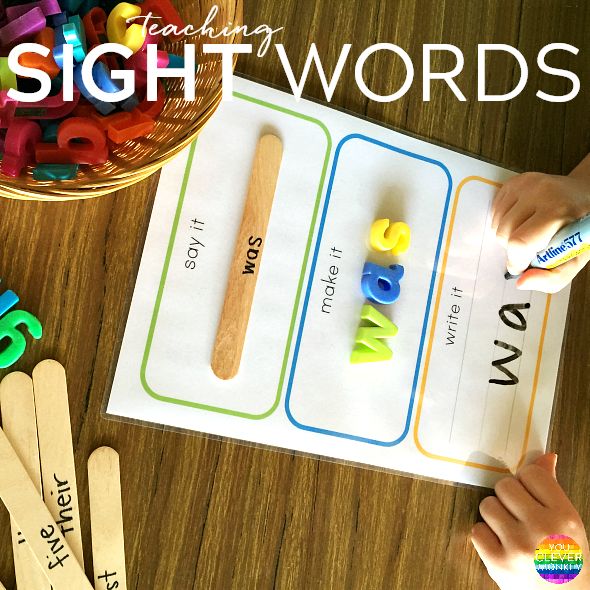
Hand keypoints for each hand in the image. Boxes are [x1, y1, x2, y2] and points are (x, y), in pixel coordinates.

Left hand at [471, 454, 589, 589]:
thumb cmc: (564, 559)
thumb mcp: (567, 523)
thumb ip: (552, 488)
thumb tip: (545, 456)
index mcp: (564, 516)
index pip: (530, 473)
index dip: (526, 482)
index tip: (530, 496)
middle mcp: (543, 529)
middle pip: (504, 485)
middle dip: (508, 498)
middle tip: (520, 517)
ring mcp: (519, 546)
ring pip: (487, 505)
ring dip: (494, 517)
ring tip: (511, 532)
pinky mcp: (498, 562)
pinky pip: (476, 530)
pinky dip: (485, 538)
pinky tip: (502, 547)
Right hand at [491, 171, 589, 292]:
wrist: (583, 195)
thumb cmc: (579, 227)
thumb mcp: (577, 257)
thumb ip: (553, 278)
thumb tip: (521, 282)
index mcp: (558, 210)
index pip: (520, 242)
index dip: (517, 260)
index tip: (524, 265)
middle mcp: (539, 192)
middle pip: (504, 235)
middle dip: (513, 248)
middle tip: (533, 245)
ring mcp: (524, 184)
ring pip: (496, 226)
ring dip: (507, 236)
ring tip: (528, 231)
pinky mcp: (513, 182)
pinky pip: (494, 213)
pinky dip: (503, 223)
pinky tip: (522, 220)